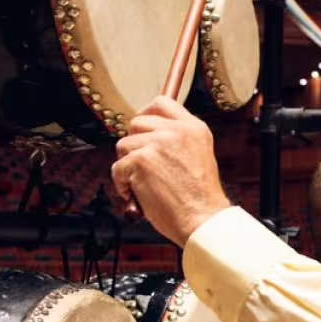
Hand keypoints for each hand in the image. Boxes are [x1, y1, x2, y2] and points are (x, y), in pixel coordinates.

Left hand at [112, 96, 231, 246]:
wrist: (203, 219)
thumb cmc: (200, 198)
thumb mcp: (198, 156)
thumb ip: (177, 140)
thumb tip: (146, 133)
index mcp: (194, 128)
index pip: (161, 103)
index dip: (146, 113)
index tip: (141, 127)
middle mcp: (176, 131)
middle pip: (136, 122)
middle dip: (133, 144)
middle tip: (142, 165)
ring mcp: (158, 144)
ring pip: (123, 145)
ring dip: (127, 166)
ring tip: (144, 184)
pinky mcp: (141, 161)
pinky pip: (117, 167)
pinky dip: (123, 184)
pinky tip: (138, 194)